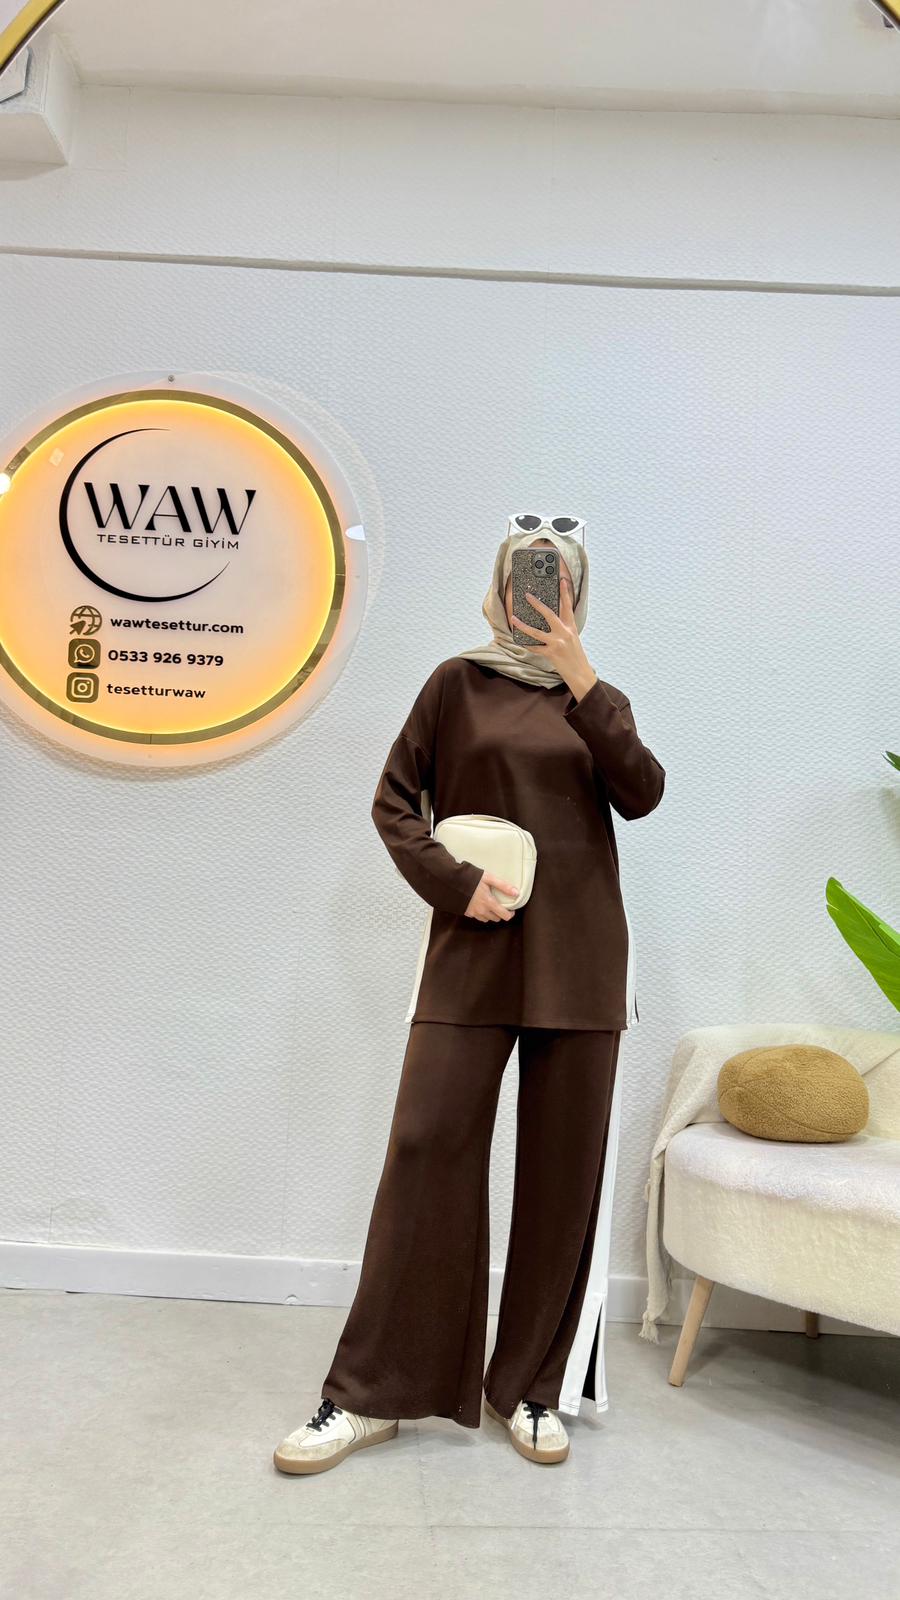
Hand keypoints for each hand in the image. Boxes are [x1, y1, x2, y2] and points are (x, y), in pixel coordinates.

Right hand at [464, 869, 519, 922]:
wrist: (452, 882)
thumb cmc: (471, 878)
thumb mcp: (489, 878)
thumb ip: (503, 886)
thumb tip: (516, 893)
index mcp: (489, 903)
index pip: (504, 916)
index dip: (510, 914)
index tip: (511, 909)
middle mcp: (482, 911)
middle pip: (496, 918)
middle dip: (500, 913)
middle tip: (500, 905)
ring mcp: (473, 913)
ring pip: (487, 919)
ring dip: (490, 914)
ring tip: (490, 905)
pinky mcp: (467, 913)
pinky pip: (477, 917)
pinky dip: (481, 913)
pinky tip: (479, 905)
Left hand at [511, 583, 597, 700]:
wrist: (581, 673)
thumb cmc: (576, 656)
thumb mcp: (573, 639)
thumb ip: (563, 629)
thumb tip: (549, 620)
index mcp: (571, 627)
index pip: (568, 606)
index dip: (565, 592)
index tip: (562, 580)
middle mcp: (564, 633)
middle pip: (549, 614)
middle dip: (537, 604)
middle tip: (528, 595)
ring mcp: (557, 643)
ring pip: (536, 632)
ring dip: (523, 625)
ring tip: (513, 618)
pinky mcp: (551, 654)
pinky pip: (535, 647)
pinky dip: (527, 644)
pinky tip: (520, 641)